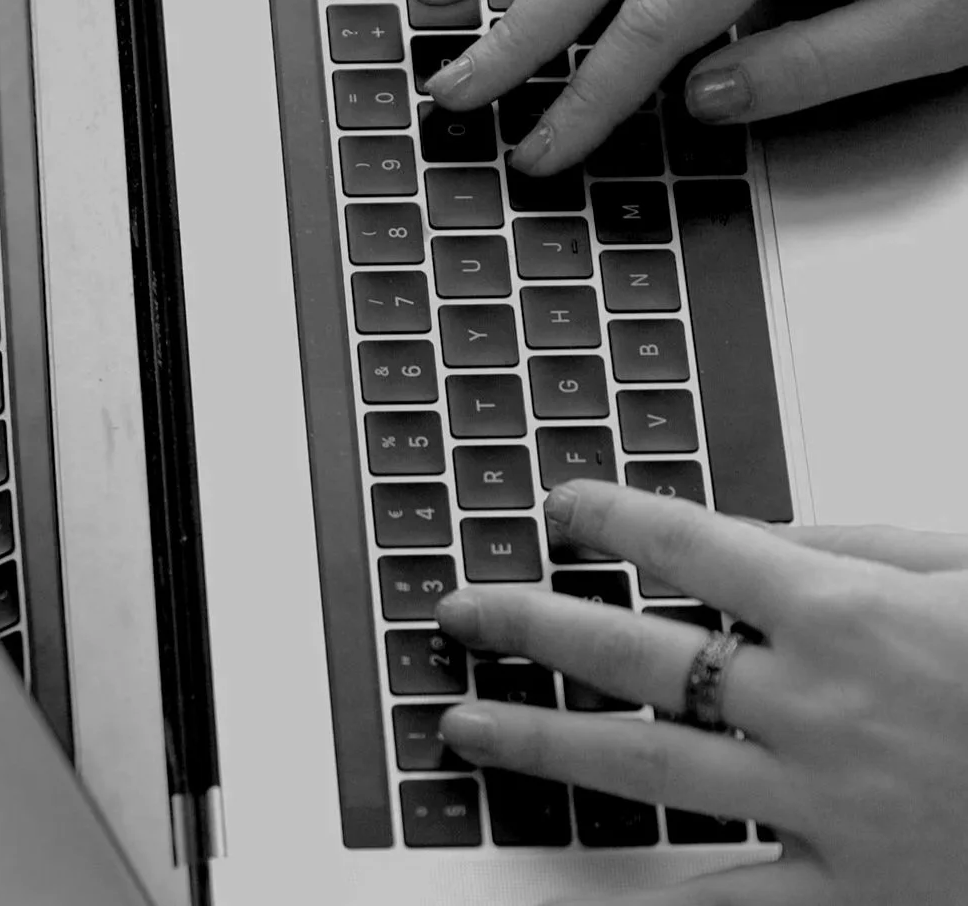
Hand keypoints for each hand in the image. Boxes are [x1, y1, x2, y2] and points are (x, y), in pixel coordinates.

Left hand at [435, 480, 967, 903]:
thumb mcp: (963, 564)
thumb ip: (852, 542)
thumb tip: (754, 529)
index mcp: (842, 609)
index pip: (683, 544)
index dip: (606, 521)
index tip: (557, 510)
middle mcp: (816, 704)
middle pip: (630, 653)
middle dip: (528, 626)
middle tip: (459, 612)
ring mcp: (830, 805)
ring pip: (646, 767)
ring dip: (542, 742)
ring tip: (464, 726)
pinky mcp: (865, 890)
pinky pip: (740, 902)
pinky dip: (660, 900)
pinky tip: (588, 891)